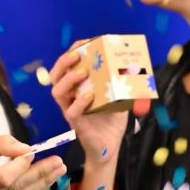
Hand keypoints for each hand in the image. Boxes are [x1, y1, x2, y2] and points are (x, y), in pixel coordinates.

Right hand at [49, 43, 129, 165]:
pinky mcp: (76, 124)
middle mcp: (70, 97)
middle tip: (77, 54)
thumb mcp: (118, 97)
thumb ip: (121, 83)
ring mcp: (71, 110)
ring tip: (83, 72)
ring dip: (69, 79)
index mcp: (76, 88)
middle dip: (64, 62)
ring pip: (57, 92)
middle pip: (55, 76)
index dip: (70, 53)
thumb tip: (134, 66)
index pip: (65, 67)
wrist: (110, 146)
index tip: (81, 43)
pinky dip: (79, 102)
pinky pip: (71, 111)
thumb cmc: (111, 121)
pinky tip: (90, 96)